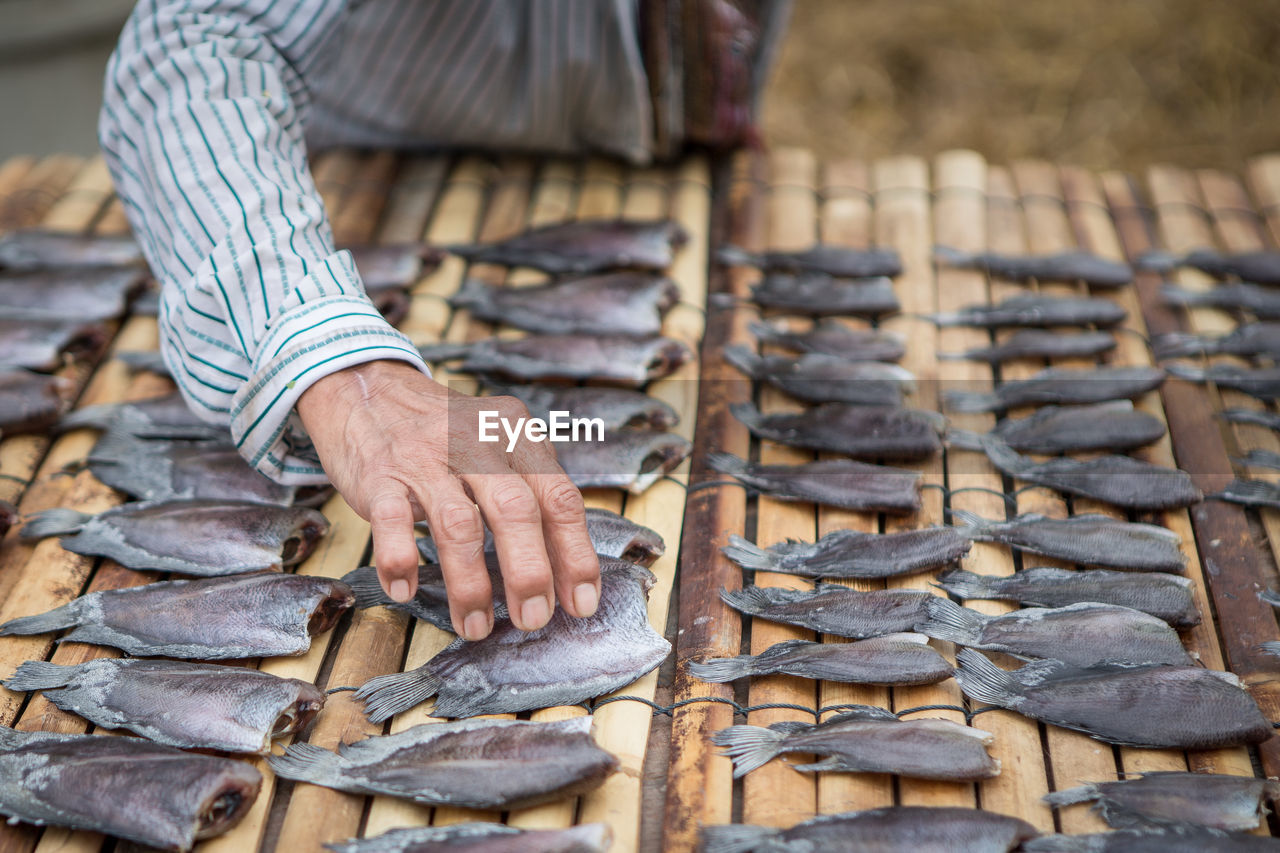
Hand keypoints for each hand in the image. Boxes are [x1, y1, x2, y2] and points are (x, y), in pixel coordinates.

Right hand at [295, 360, 600, 639]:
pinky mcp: (380, 473)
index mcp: (517, 434)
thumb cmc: (445, 436)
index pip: (559, 497)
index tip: (580, 602)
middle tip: (533, 618)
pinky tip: (406, 591)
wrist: (367, 389)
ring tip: (475, 625)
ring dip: (470, 583)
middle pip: (516, 509)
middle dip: (529, 572)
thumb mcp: (497, 446)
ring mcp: (426, 456)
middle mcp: (477, 441)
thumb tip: (564, 571)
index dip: (575, 554)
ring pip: (458, 524)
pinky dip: (402, 560)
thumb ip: (530, 493)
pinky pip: (393, 522)